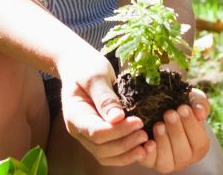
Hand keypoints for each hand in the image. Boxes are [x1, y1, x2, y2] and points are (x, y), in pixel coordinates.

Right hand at [57, 50, 150, 166]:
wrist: (80, 66)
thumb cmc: (87, 67)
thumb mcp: (95, 75)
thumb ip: (105, 97)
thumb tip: (117, 118)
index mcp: (74, 114)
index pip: (96, 132)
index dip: (119, 131)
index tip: (139, 121)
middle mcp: (78, 129)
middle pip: (101, 148)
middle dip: (125, 144)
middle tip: (145, 133)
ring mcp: (87, 135)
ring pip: (105, 156)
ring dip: (127, 154)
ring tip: (148, 145)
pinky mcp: (99, 136)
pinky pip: (111, 153)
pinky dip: (126, 154)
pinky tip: (143, 148)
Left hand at [146, 88, 211, 172]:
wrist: (158, 111)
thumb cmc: (180, 108)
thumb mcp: (192, 102)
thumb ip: (200, 104)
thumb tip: (200, 111)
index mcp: (198, 146)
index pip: (199, 142)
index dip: (192, 126)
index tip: (183, 108)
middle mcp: (185, 159)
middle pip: (183, 153)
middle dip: (176, 132)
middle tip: (169, 114)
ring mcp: (168, 163)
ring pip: (167, 160)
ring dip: (163, 141)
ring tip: (159, 124)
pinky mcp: (151, 162)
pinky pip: (150, 162)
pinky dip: (149, 152)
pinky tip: (148, 140)